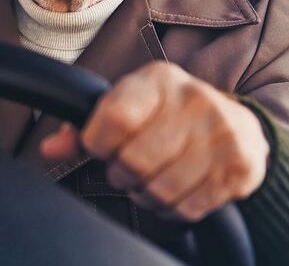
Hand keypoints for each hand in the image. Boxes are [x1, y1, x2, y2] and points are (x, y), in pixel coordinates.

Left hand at [40, 61, 269, 220]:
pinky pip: (187, 207)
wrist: (236, 125)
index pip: (113, 118)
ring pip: (160, 189)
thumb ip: (84, 128)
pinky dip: (171, 209)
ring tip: (149, 182)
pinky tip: (174, 192)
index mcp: (158, 79)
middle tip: (127, 171)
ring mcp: (222, 133)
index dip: (97, 143)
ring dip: (145, 196)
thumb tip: (48, 148)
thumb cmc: (166, 117)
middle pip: (134, 160)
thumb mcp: (127, 108)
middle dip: (121, 175)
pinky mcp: (240, 167)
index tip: (101, 148)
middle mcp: (194, 99)